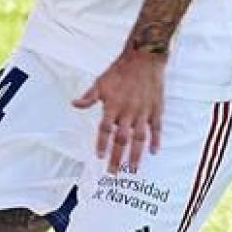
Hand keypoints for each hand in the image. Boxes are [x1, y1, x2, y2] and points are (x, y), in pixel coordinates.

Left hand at [74, 51, 166, 174]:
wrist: (144, 58)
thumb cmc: (120, 70)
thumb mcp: (101, 82)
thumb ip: (89, 97)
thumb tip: (75, 104)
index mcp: (113, 106)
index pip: (105, 130)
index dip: (102, 144)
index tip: (99, 156)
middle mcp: (128, 112)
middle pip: (121, 139)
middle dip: (117, 158)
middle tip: (113, 172)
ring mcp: (143, 112)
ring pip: (139, 138)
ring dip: (136, 155)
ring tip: (133, 169)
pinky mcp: (156, 109)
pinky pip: (156, 128)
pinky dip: (156, 140)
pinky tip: (154, 151)